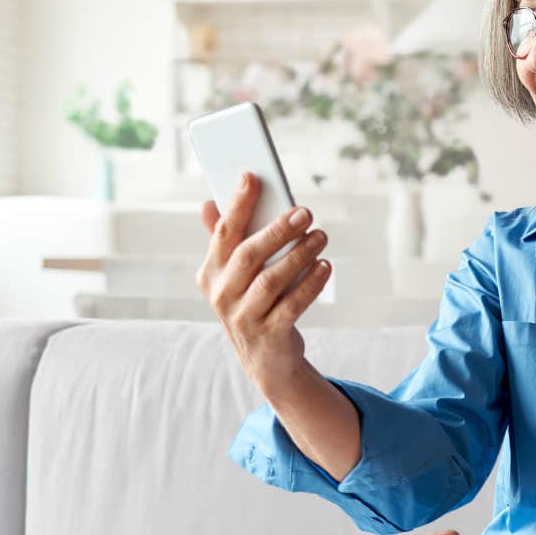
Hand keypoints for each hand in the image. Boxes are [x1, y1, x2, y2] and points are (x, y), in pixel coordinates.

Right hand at [196, 171, 330, 393]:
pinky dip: (311, 283)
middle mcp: (221, 295)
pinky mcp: (269, 334)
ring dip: (300, 255)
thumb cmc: (251, 303)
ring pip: (272, 280)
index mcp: (210, 273)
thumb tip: (209, 203)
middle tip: (305, 212)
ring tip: (321, 236)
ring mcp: (243, 317)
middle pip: (249, 255)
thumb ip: (225, 241)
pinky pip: (293, 304)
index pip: (223, 232)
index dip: (237, 203)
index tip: (252, 176)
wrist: (264, 359)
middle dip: (278, 230)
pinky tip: (326, 266)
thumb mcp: (233, 276)